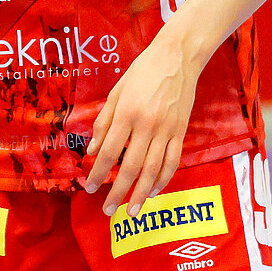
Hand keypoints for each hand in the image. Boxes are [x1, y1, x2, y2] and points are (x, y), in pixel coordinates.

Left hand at [83, 31, 199, 215]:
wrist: (177, 59)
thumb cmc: (141, 73)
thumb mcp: (115, 92)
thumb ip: (104, 121)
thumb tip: (94, 150)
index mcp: (126, 113)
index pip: (110, 151)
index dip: (99, 172)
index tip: (89, 188)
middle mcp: (147, 125)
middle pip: (131, 166)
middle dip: (119, 192)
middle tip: (108, 210)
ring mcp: (167, 130)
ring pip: (154, 170)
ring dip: (142, 193)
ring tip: (132, 211)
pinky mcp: (182, 132)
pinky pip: (173, 162)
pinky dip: (163, 179)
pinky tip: (154, 191)